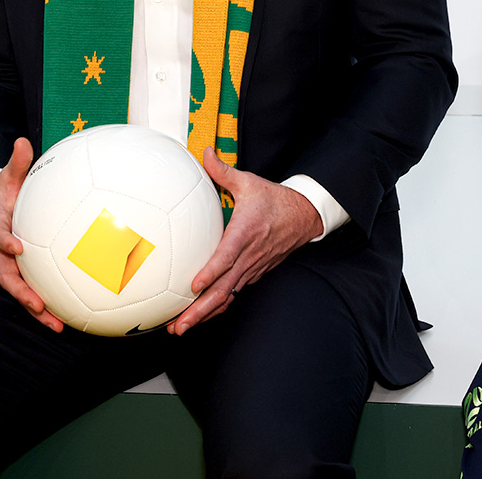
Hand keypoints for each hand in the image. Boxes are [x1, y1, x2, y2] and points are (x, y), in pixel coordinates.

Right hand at [0, 138, 62, 331]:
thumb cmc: (3, 193)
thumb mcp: (8, 176)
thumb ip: (17, 163)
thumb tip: (22, 141)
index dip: (5, 243)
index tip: (17, 247)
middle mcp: (2, 252)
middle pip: (8, 276)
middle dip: (22, 293)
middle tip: (38, 305)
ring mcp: (11, 265)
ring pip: (21, 291)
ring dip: (37, 310)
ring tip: (58, 326)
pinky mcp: (23, 272)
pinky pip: (35, 290)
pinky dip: (48, 306)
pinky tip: (70, 318)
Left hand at [167, 148, 322, 335]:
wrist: (304, 216)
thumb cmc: (274, 200)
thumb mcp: (249, 181)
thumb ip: (222, 171)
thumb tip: (204, 153)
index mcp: (245, 233)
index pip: (227, 256)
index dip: (211, 272)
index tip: (194, 286)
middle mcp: (248, 256)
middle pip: (223, 289)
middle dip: (199, 310)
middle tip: (177, 325)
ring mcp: (251, 268)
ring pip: (226, 297)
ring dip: (204, 315)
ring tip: (180, 327)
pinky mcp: (253, 273)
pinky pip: (233, 293)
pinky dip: (216, 307)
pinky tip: (199, 316)